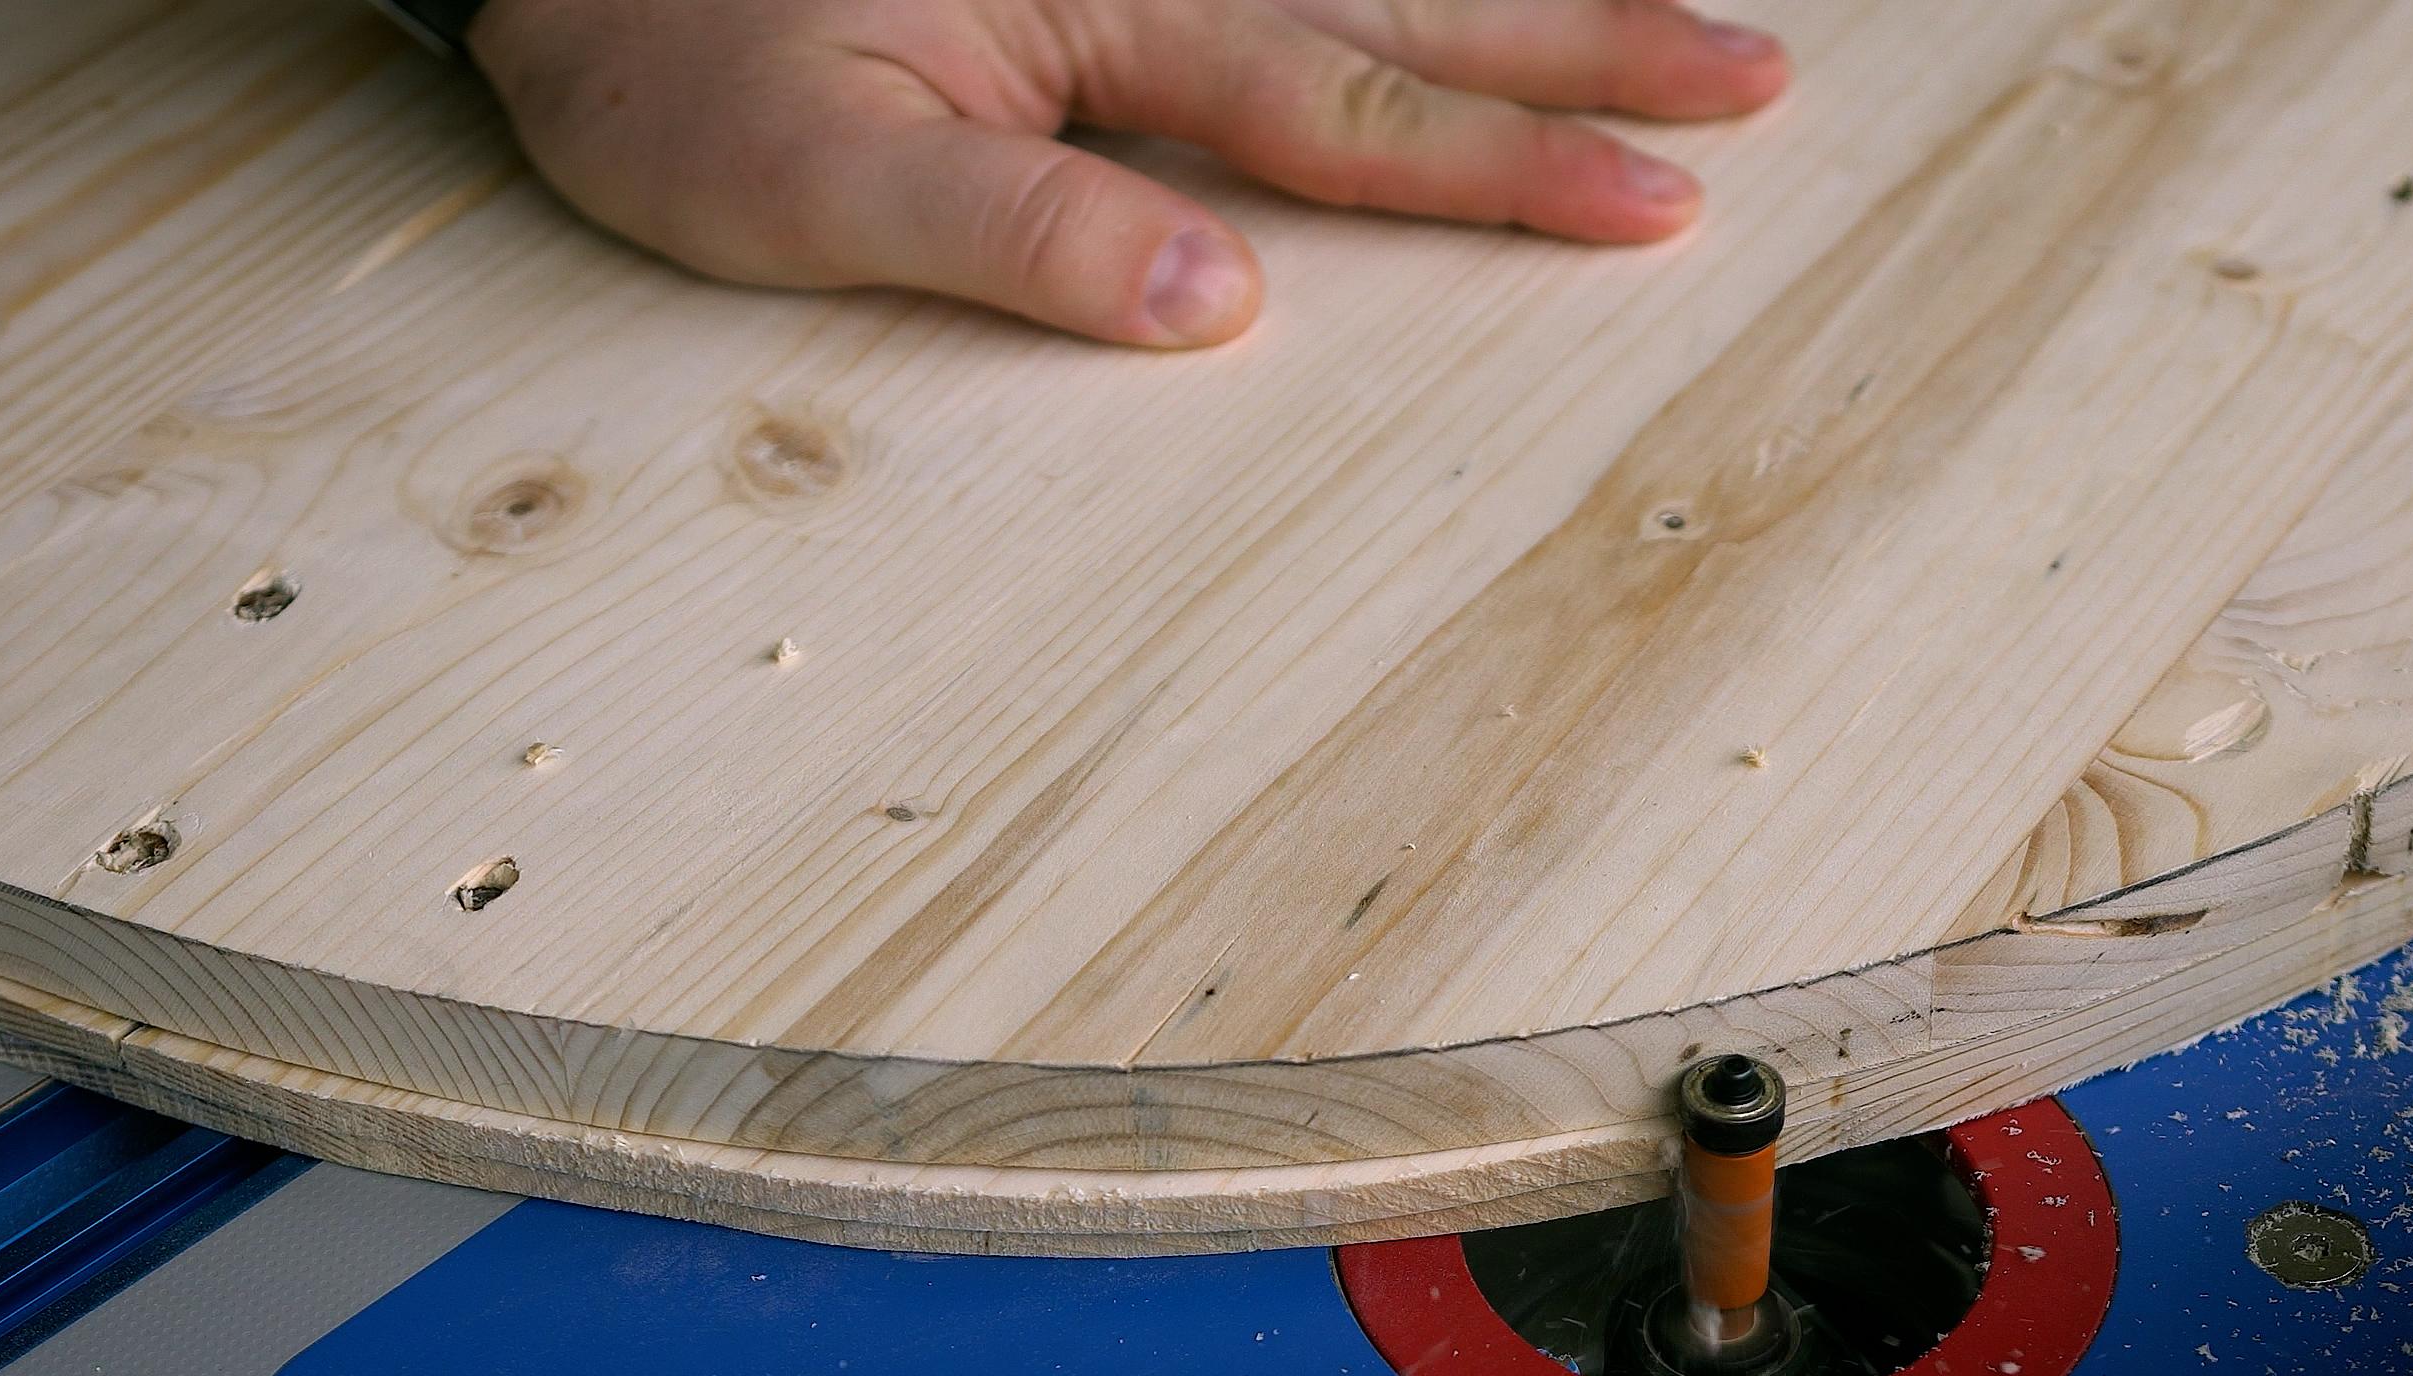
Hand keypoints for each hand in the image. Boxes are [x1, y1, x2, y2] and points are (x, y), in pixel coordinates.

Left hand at [470, 0, 1787, 347]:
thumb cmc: (662, 61)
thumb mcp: (802, 178)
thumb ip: (1014, 232)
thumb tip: (1218, 307)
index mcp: (1101, 2)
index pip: (1343, 103)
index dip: (1506, 163)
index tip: (1654, 203)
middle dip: (1588, 49)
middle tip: (1750, 83)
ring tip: (1682, 21)